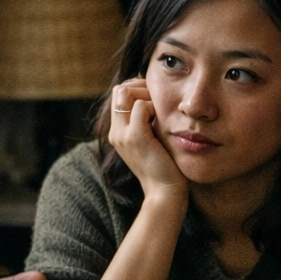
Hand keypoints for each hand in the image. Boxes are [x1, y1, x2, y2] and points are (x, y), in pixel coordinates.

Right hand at [107, 78, 187, 201]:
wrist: (164, 192)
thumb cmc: (164, 168)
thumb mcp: (152, 141)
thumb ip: (148, 123)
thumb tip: (156, 101)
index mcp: (117, 133)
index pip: (119, 94)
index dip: (137, 89)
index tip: (155, 99)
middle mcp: (115, 132)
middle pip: (120, 89)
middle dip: (141, 87)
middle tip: (159, 100)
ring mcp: (122, 134)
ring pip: (126, 92)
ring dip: (147, 95)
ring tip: (160, 111)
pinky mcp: (135, 137)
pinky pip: (141, 106)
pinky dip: (154, 107)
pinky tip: (163, 121)